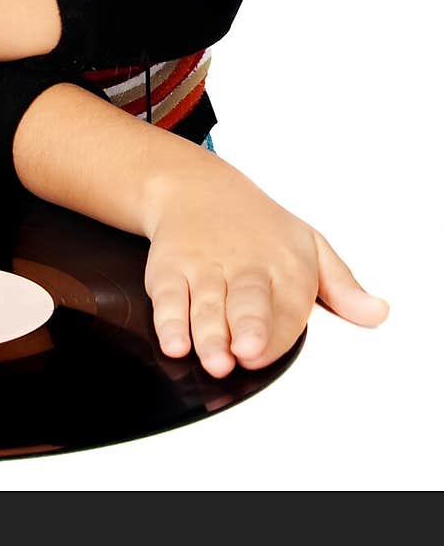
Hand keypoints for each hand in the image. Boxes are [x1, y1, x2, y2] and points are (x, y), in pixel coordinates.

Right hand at [143, 152, 388, 377]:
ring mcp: (205, 267)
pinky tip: (175, 341)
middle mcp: (245, 266)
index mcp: (285, 265)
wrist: (197, 187)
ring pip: (206, 304)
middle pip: (247, 300)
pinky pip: (168, 296)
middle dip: (247, 327)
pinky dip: (169, 320)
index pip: (288, 307)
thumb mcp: (310, 245)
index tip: (266, 353)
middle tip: (246, 350)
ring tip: (215, 358)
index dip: (277, 335)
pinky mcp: (170, 268)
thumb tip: (377, 313)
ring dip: (209, 334)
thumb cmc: (259, 226)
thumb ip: (343, 286)